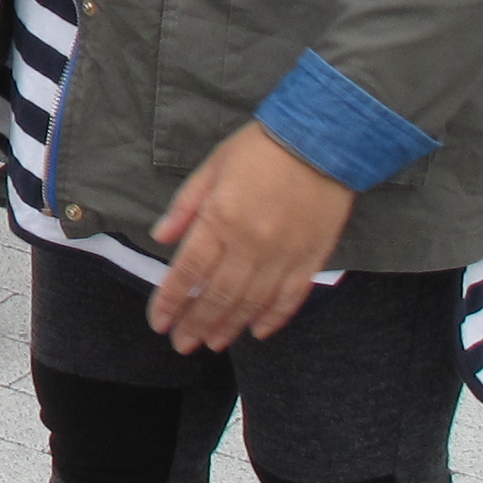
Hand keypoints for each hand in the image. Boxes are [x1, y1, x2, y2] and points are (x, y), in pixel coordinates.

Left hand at [145, 121, 354, 350]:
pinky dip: (274, 318)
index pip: (188, 271)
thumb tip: (161, 236)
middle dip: (196, 323)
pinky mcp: (311, 257)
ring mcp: (283, 253)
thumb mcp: (212, 167)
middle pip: (218, 295)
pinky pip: (290, 296)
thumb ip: (186, 206)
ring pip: (252, 303)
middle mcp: (250, 242)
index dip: (170, 301)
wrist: (323, 138)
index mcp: (221, 218)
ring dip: (230, 326)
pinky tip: (258, 332)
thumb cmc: (261, 148)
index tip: (159, 322)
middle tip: (182, 344)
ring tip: (213, 343)